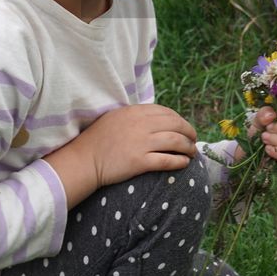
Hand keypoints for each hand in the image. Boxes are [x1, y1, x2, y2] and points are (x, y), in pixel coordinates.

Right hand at [73, 103, 197, 187]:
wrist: (83, 160)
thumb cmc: (97, 140)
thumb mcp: (116, 118)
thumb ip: (135, 116)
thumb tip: (156, 117)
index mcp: (135, 112)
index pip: (167, 112)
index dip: (180, 120)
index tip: (184, 128)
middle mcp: (140, 125)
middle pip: (176, 125)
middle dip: (189, 132)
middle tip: (193, 140)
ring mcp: (141, 143)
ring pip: (176, 142)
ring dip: (188, 147)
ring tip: (191, 153)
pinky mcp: (140, 162)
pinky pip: (168, 160)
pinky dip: (180, 161)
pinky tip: (184, 164)